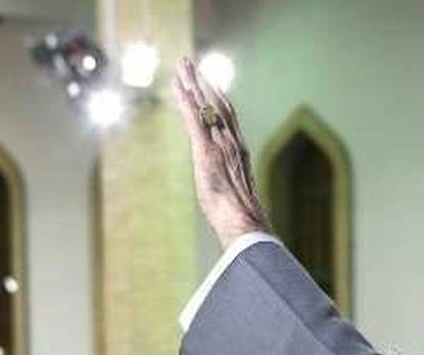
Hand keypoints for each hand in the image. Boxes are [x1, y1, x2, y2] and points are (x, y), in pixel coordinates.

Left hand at [172, 57, 269, 247]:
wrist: (244, 222)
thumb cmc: (240, 217)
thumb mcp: (234, 194)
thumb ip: (229, 180)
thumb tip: (225, 187)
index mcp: (239, 150)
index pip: (227, 116)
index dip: (216, 96)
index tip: (207, 81)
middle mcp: (232, 142)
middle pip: (217, 103)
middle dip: (203, 81)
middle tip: (191, 63)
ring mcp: (220, 145)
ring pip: (206, 106)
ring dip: (193, 84)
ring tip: (183, 66)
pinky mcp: (206, 152)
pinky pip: (195, 121)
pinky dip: (187, 102)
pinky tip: (179, 88)